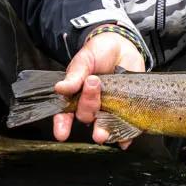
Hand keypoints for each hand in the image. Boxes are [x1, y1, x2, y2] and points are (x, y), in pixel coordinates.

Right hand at [53, 29, 143, 144]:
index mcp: (76, 94)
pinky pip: (125, 127)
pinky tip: (124, 140)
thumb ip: (75, 75)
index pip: (65, 113)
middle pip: (85, 115)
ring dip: (102, 130)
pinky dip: (125, 135)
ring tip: (101, 133)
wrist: (123, 46)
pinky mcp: (125, 110)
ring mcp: (108, 108)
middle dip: (87, 105)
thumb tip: (60, 88)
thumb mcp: (85, 59)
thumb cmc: (99, 52)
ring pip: (103, 124)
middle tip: (93, 84)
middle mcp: (90, 105)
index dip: (62, 124)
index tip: (61, 133)